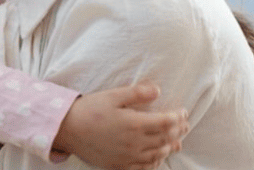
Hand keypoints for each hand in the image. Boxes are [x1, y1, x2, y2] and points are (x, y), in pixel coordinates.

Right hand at [54, 82, 188, 169]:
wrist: (67, 129)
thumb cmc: (89, 110)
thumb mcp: (113, 95)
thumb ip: (137, 93)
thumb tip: (158, 90)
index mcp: (134, 124)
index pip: (166, 122)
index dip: (178, 117)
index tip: (184, 112)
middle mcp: (134, 143)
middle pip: (165, 139)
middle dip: (178, 132)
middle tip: (185, 125)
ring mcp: (127, 157)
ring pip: (157, 155)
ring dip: (169, 148)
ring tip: (176, 142)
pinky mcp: (118, 165)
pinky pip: (142, 168)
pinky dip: (154, 163)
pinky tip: (156, 159)